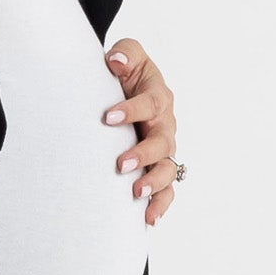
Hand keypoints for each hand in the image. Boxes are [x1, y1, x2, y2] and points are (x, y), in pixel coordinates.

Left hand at [101, 38, 179, 226]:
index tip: (108, 117)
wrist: (124, 90)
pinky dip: (161, 205)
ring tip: (136, 193)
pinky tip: (148, 220)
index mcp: (158, 96)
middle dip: (143, 154)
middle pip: (162, 142)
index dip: (131, 110)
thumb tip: (114, 61)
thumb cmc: (125, 74)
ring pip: (168, 169)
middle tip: (121, 163)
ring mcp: (164, 149)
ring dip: (153, 182)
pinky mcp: (157, 167)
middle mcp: (165, 125)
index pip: (149, 103)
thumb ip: (124, 54)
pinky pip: (166, 190)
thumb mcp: (127, 55)